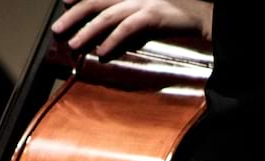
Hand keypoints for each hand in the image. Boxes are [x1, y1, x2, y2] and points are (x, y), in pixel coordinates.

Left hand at [50, 0, 212, 57]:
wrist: (206, 15)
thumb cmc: (177, 16)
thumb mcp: (149, 14)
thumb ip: (129, 21)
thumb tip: (107, 39)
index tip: (65, 2)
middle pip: (96, 1)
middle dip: (74, 16)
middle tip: (58, 30)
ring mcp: (143, 2)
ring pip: (107, 15)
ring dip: (87, 31)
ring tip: (73, 44)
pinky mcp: (154, 15)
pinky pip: (127, 28)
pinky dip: (112, 41)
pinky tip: (102, 52)